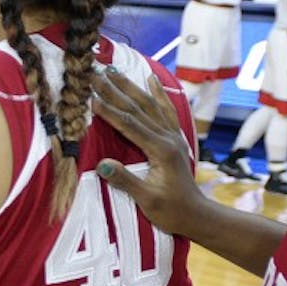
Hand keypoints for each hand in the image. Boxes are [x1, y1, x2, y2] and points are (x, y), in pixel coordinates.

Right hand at [89, 68, 204, 237]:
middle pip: (138, 108)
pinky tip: (151, 79)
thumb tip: (102, 164)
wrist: (196, 216)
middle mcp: (168, 138)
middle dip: (115, 89)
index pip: (129, 125)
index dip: (108, 110)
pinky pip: (165, 109)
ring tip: (113, 70)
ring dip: (130, 86)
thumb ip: (126, 181)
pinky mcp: (174, 138)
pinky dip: (157, 92)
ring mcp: (173, 136)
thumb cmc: (171, 211)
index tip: (90, 96)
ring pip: (149, 104)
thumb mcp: (147, 200)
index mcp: (160, 150)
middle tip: (95, 73)